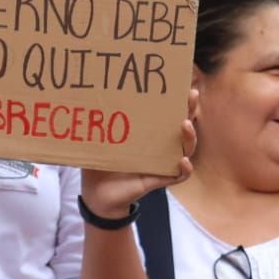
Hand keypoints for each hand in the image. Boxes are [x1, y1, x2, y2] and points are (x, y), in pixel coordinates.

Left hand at [78, 88, 197, 217]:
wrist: (97, 194)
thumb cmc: (100, 164)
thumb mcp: (99, 140)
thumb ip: (98, 124)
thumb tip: (87, 98)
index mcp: (147, 135)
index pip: (166, 114)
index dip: (176, 101)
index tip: (181, 84)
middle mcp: (159, 147)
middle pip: (182, 127)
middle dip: (189, 110)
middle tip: (191, 95)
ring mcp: (161, 164)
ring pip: (186, 150)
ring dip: (189, 137)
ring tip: (185, 125)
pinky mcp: (158, 180)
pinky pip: (177, 176)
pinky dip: (183, 169)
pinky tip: (182, 161)